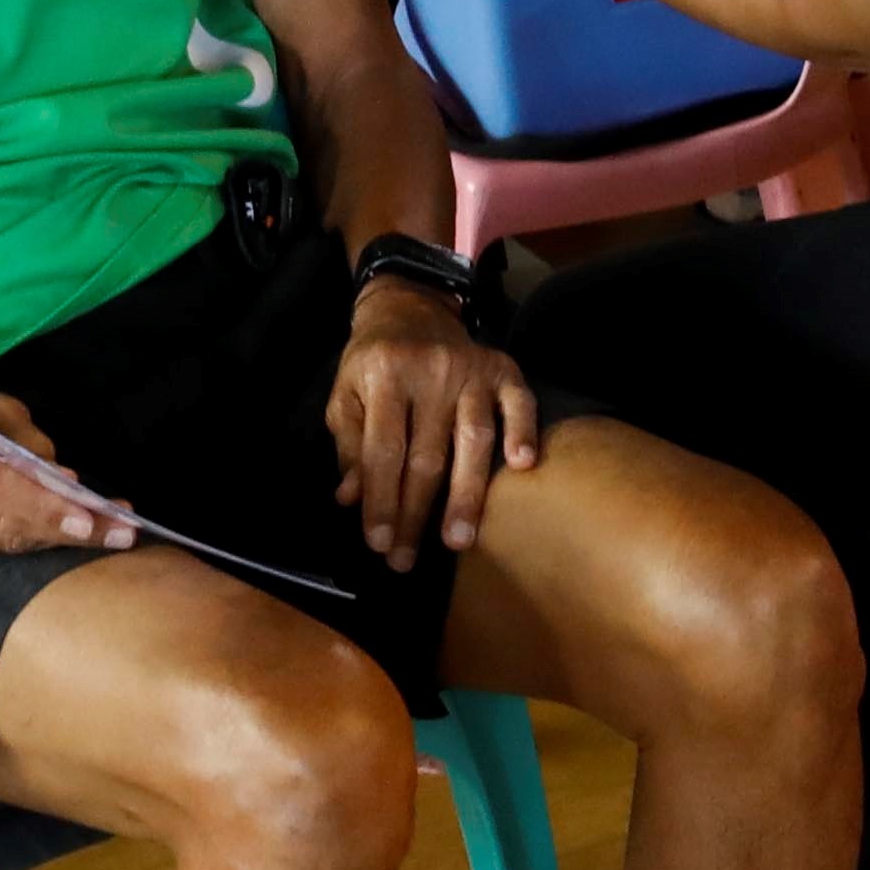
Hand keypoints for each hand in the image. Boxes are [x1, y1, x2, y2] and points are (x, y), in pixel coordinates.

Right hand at [0, 376, 98, 560]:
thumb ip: (28, 440)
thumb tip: (66, 481)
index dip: (44, 506)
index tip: (90, 518)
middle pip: (2, 519)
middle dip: (67, 528)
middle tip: (122, 533)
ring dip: (51, 537)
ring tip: (101, 530)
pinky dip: (21, 539)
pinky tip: (48, 529)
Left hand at [326, 283, 540, 570]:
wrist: (409, 308)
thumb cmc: (373, 364)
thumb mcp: (345, 397)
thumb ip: (350, 447)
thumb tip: (351, 499)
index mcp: (383, 375)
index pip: (383, 450)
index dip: (381, 499)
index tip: (379, 543)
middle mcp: (430, 371)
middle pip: (427, 455)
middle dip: (417, 513)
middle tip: (408, 561)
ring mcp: (471, 369)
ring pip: (473, 439)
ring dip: (467, 494)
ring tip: (459, 539)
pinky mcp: (503, 368)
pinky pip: (518, 402)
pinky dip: (522, 431)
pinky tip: (523, 465)